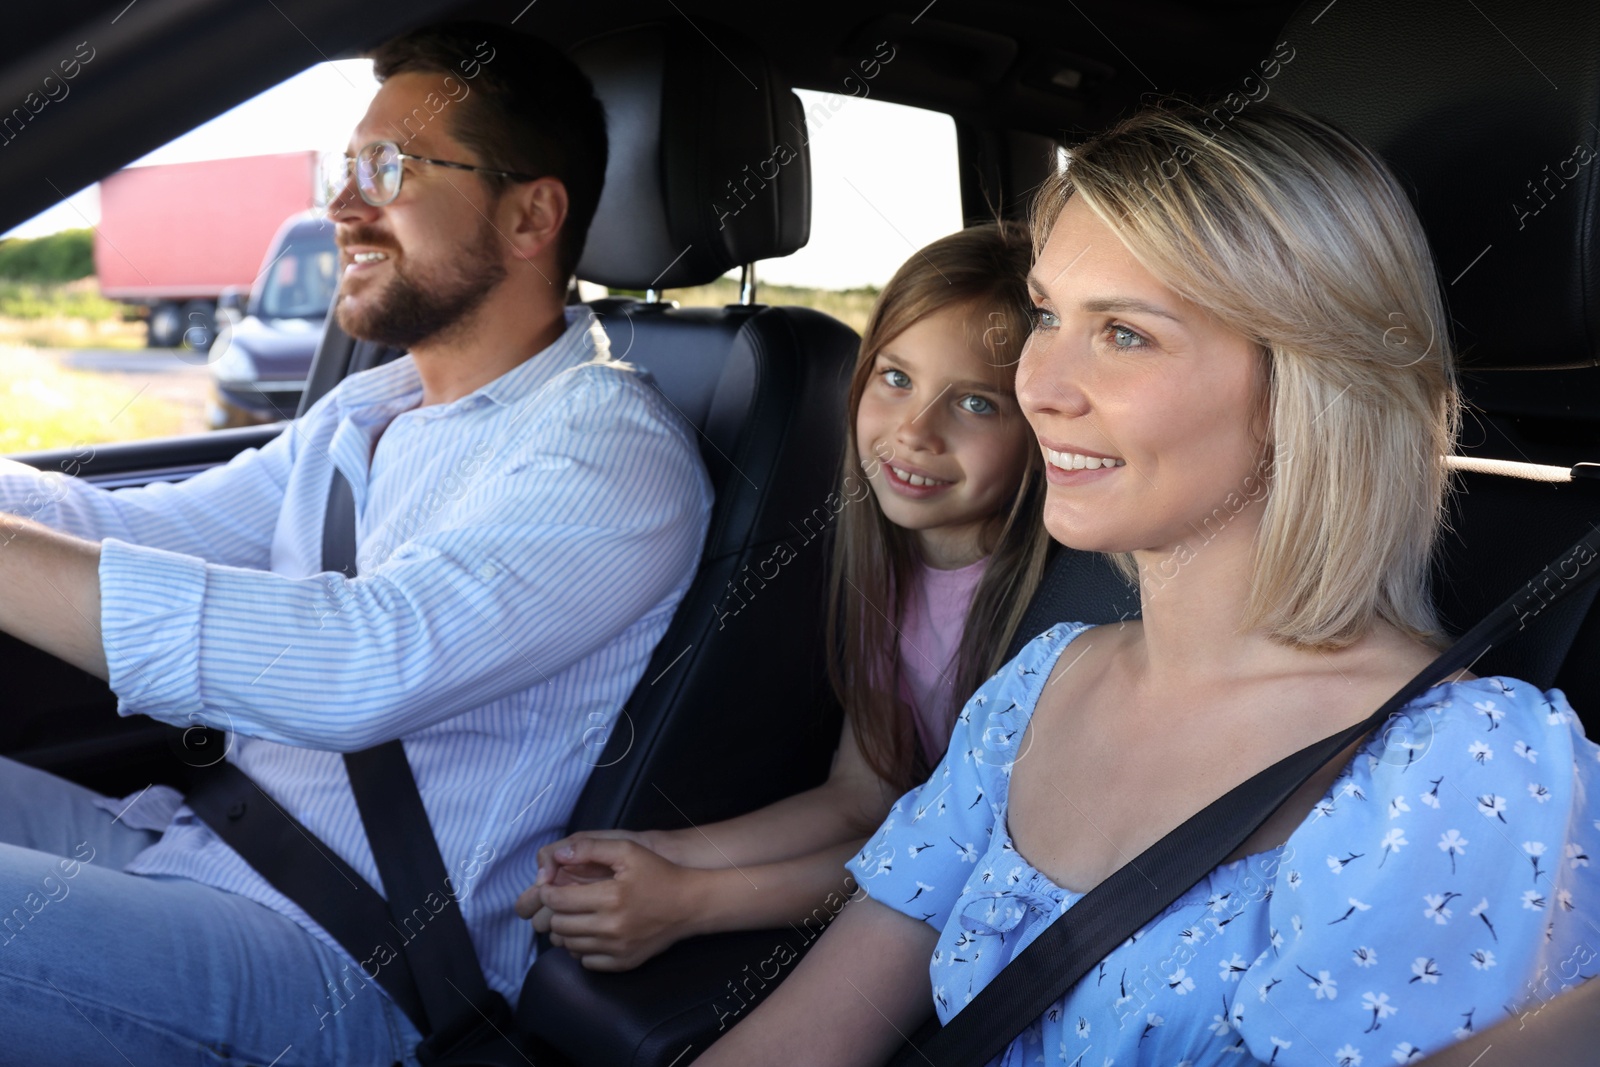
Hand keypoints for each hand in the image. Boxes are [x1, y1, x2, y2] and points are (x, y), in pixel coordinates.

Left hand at [516, 836, 702, 971]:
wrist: (689, 904)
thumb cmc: (658, 873)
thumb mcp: (628, 849)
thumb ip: (591, 848)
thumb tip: (559, 855)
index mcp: (610, 897)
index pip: (557, 901)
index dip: (547, 892)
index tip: (549, 886)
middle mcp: (611, 927)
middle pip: (559, 926)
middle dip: (555, 911)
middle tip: (563, 901)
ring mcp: (617, 949)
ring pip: (569, 946)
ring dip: (566, 930)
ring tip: (576, 915)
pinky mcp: (623, 962)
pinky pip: (586, 962)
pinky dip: (582, 949)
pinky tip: (592, 933)